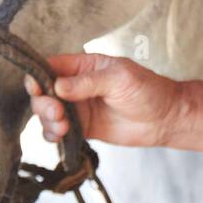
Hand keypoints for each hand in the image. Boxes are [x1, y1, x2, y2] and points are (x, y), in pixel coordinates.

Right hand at [23, 53, 184, 147]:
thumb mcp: (120, 79)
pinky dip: (53, 135)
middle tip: (56, 112)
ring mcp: (77, 108)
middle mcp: (75, 86)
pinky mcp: (81, 128)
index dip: (38, 76)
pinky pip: (57, 131)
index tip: (37, 88)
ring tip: (62, 127)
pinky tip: (62, 136)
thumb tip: (58, 87)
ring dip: (47, 120)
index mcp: (83, 66)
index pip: (50, 66)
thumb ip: (88, 83)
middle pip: (43, 92)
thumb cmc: (147, 90)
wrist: (165, 119)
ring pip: (47, 113)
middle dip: (43, 103)